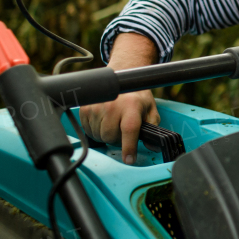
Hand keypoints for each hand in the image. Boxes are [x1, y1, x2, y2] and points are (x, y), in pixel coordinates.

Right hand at [79, 32, 159, 162]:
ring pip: (98, 135)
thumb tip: (153, 146)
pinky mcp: (85, 107)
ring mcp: (97, 106)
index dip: (129, 147)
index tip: (129, 160)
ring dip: (105, 135)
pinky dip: (95, 130)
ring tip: (113, 124)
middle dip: (117, 140)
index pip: (129, 130)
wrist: (121, 79)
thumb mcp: (150, 111)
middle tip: (122, 131)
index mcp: (131, 106)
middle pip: (110, 136)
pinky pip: (87, 129)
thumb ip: (153, 128)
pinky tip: (103, 122)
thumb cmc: (137, 97)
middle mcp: (113, 105)